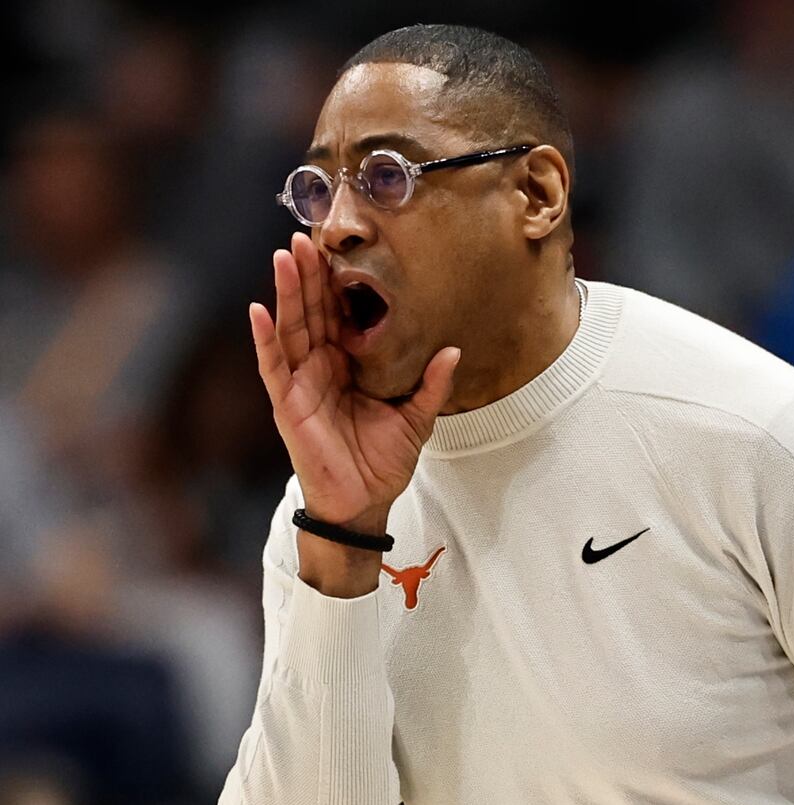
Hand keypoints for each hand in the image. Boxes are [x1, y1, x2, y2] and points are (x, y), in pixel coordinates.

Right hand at [250, 232, 458, 531]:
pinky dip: (264, 339)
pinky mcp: (287, 403)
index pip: (342, 313)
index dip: (340, 281)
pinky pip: (273, 366)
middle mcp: (322, 365)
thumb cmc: (383, 460)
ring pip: (291, 327)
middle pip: (313, 310)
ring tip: (285, 255)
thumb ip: (432, 384)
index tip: (343, 245)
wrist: (364, 502)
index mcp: (351, 362)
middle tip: (308, 232)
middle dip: (310, 273)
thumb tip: (453, 351)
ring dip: (287, 292)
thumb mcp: (416, 417)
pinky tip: (258, 310)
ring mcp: (301, 382)